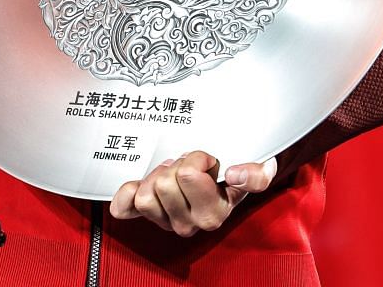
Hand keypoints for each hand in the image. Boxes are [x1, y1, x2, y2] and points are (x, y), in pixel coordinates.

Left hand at [108, 151, 278, 237]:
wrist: (226, 179)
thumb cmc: (236, 173)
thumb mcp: (256, 171)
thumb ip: (257, 175)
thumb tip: (235, 175)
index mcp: (214, 214)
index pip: (188, 176)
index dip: (197, 159)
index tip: (208, 160)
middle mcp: (189, 224)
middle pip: (164, 183)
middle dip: (177, 165)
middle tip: (190, 164)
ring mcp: (166, 221)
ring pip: (146, 195)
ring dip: (158, 175)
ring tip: (174, 172)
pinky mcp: (147, 216)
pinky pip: (125, 209)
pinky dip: (127, 194)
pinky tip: (136, 185)